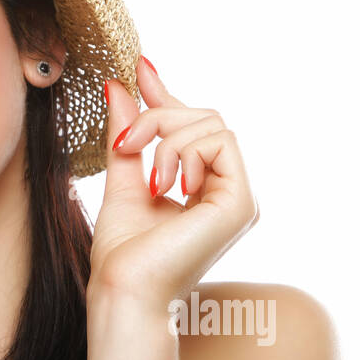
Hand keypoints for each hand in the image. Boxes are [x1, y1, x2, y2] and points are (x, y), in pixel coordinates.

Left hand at [89, 55, 259, 308]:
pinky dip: (183, 153)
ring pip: (211, 123)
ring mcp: (239, 196)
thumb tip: (118, 87)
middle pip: (204, 116)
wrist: (125, 291)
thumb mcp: (122, 180)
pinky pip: (219, 141)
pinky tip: (167, 186)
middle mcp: (228, 190)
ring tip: (147, 177)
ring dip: (166, 138)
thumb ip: (127, 136)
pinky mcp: (241, 202)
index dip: (166, 94)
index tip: (140, 67)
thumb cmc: (122, 254)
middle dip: (158, 117)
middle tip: (124, 143)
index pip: (193, 126)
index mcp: (204, 188)